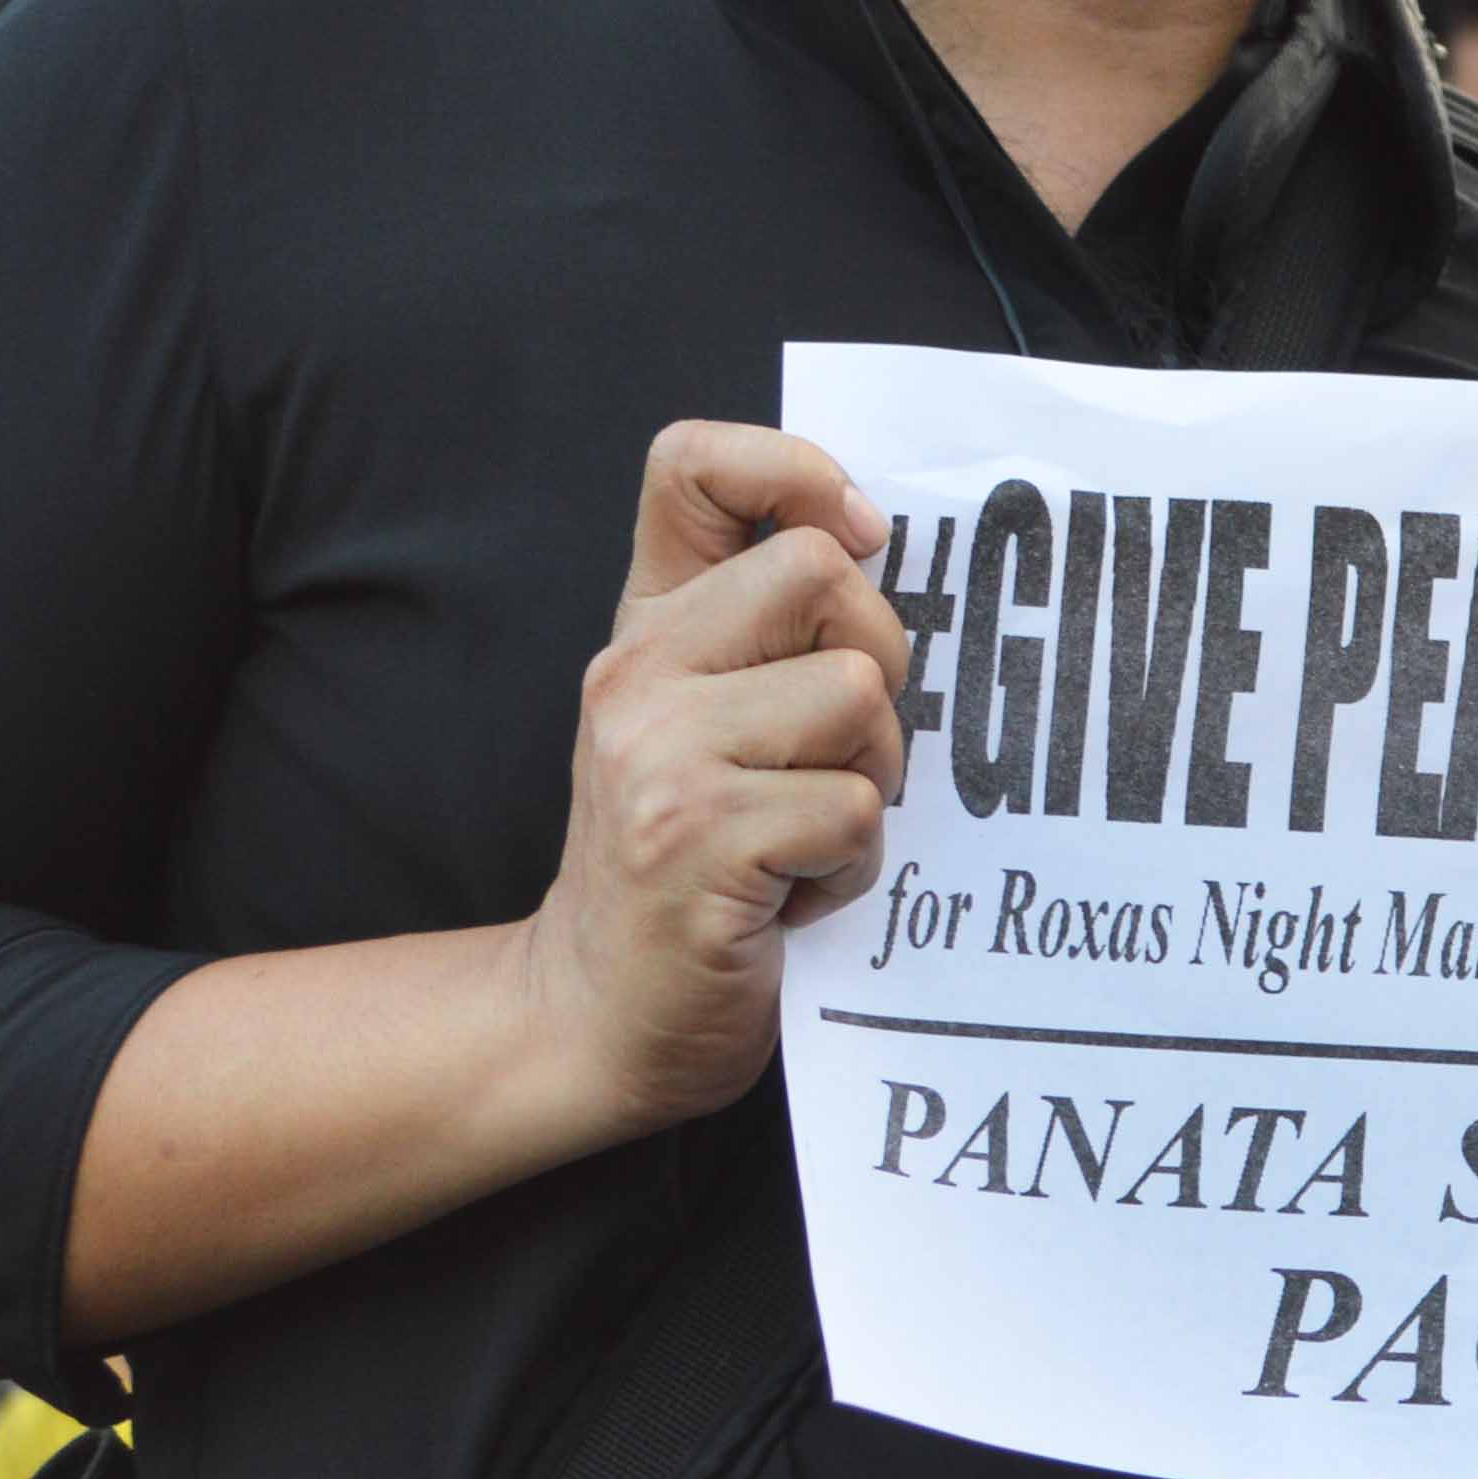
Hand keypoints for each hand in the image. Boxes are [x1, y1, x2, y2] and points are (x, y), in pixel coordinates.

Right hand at [518, 422, 912, 1141]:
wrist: (599, 1014)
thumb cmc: (692, 866)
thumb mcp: (710, 724)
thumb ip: (771, 633)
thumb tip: (873, 539)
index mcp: (648, 627)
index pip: (692, 464)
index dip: (796, 471)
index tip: (857, 534)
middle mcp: (638, 671)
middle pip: (825, 575)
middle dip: (879, 665)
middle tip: (833, 756)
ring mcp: (658, 752)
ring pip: (860, 697)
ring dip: (870, 782)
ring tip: (803, 834)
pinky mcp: (697, 839)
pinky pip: (854, 811)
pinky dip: (851, 865)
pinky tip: (791, 894)